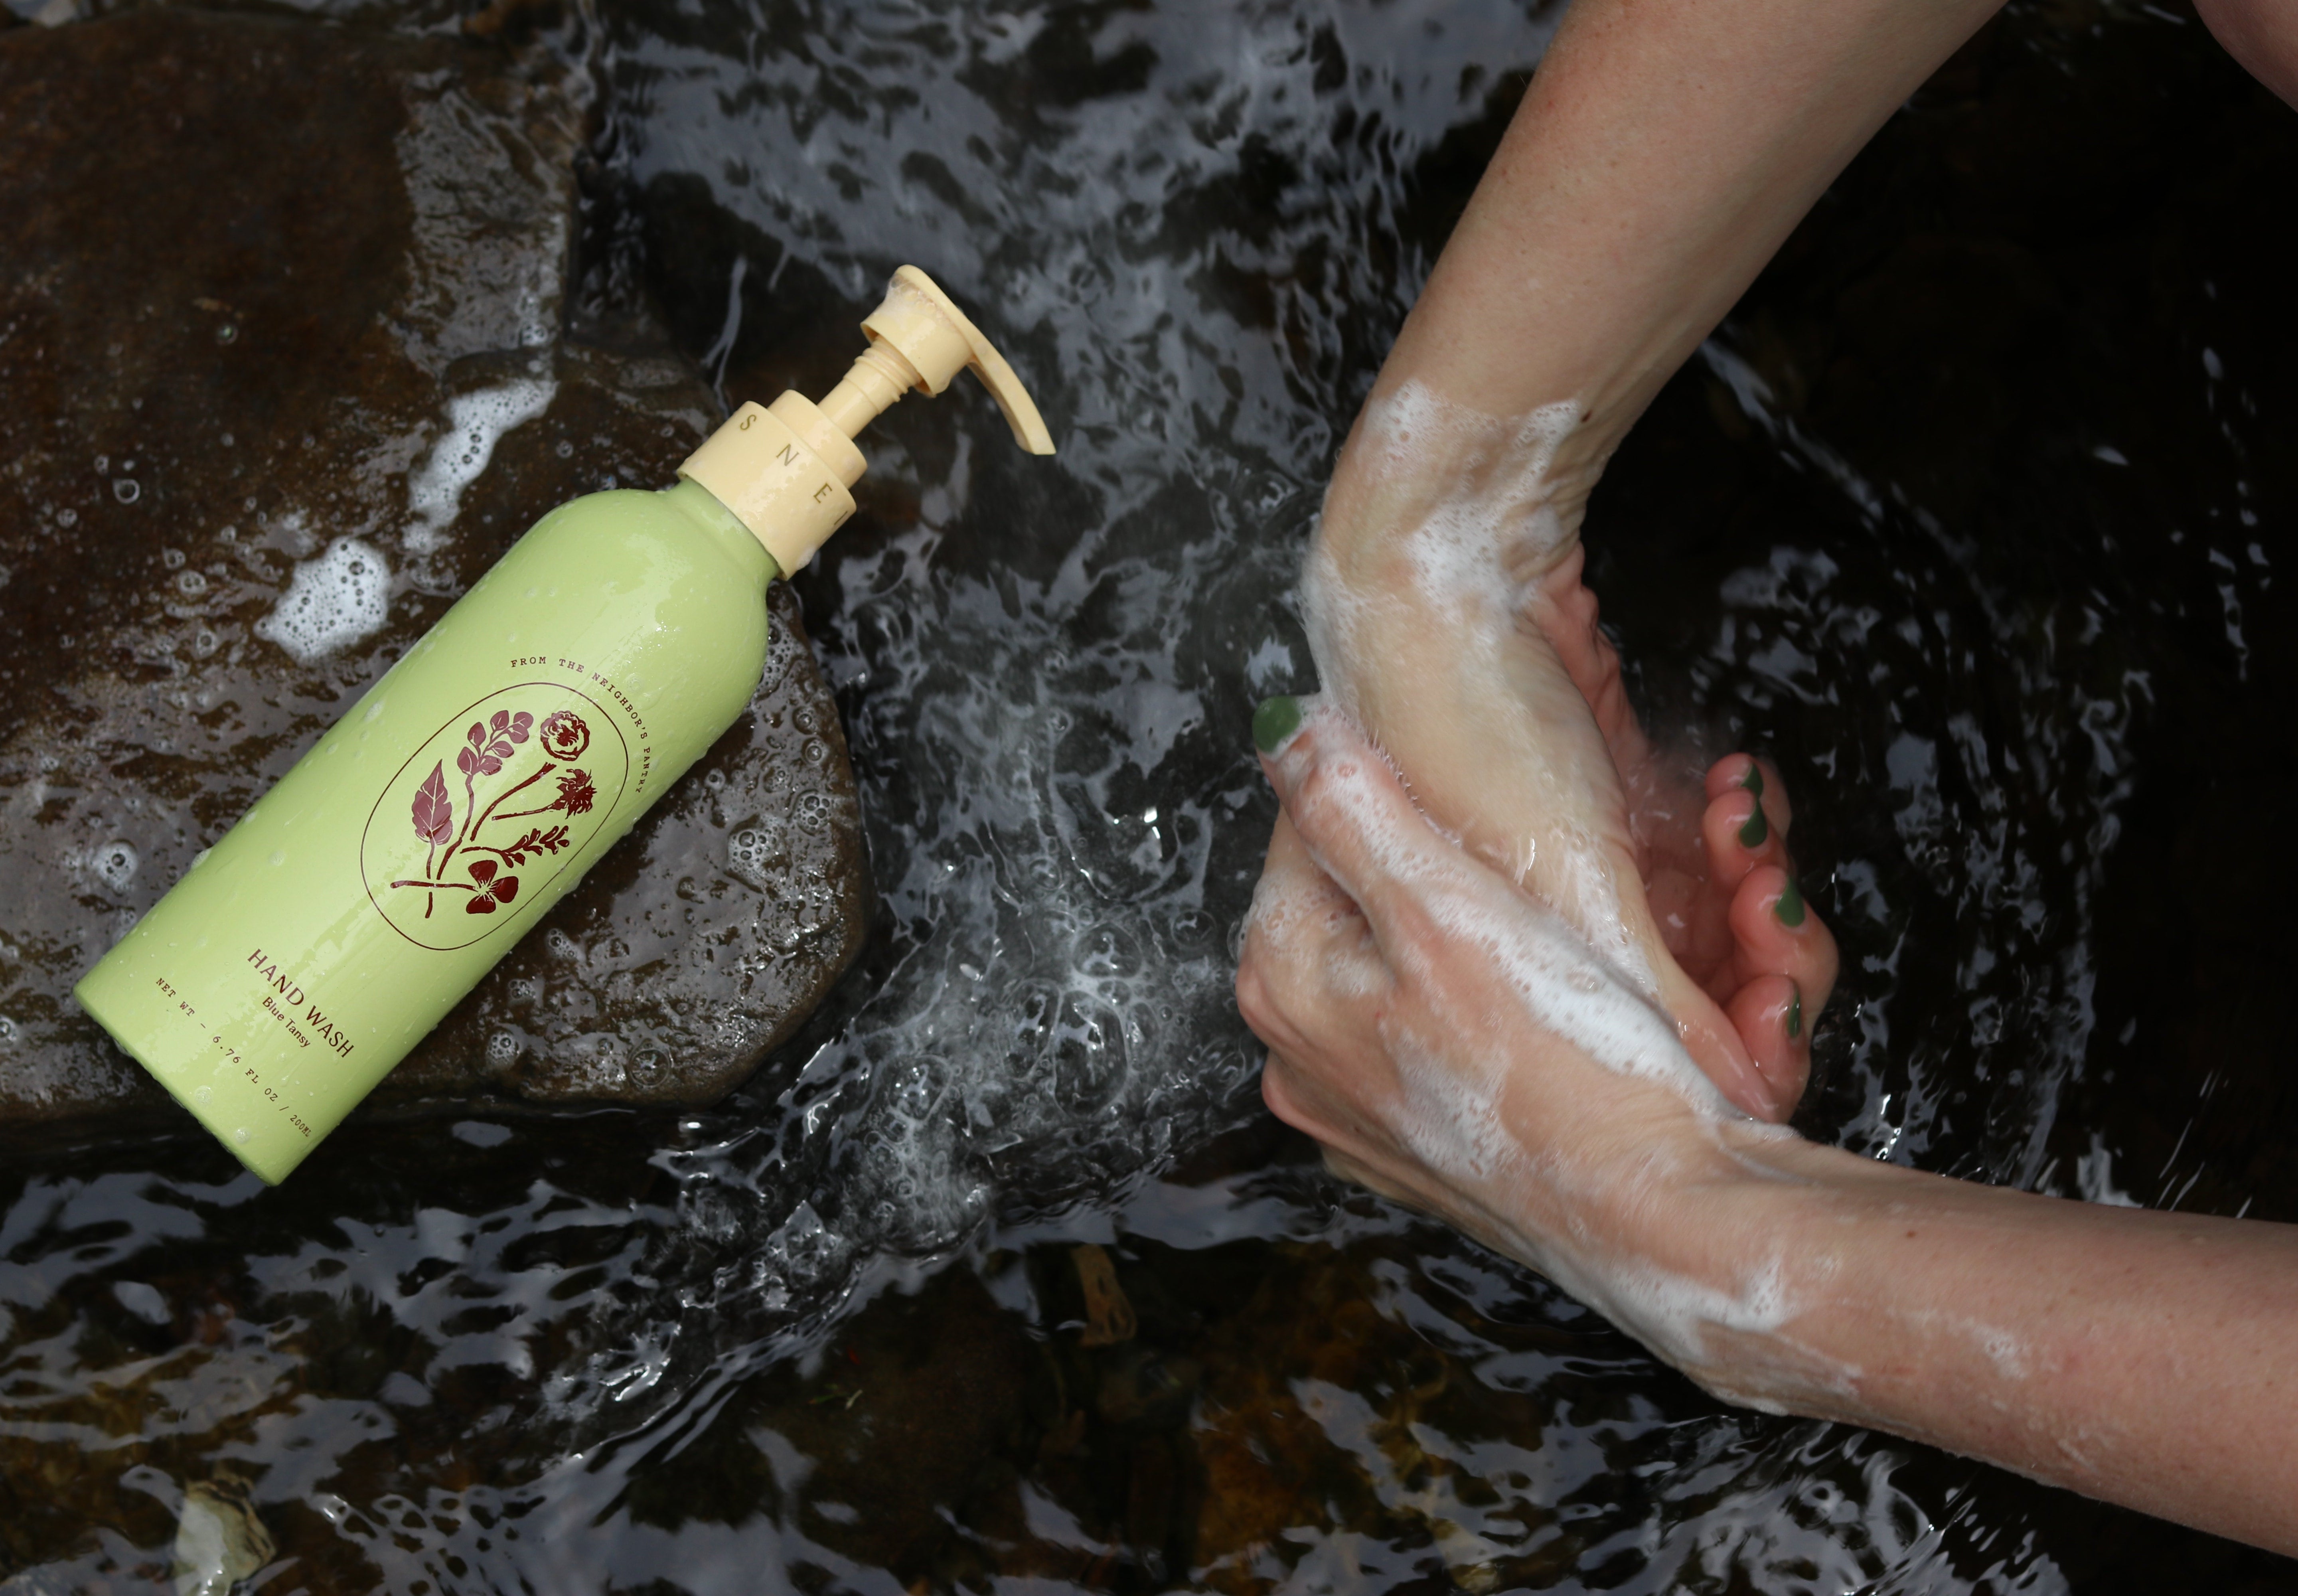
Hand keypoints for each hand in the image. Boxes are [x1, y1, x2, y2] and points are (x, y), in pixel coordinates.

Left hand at [1235, 695, 1798, 1381]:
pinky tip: (1557, 1012)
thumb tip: (1287, 731)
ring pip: (1409, 970)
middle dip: (1450, 868)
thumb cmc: (1559, 1060)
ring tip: (1564, 948)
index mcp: (1283, 980)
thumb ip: (1351, 807)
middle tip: (1540, 876)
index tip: (1479, 795)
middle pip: (1362, 900)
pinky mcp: (1416, 1152)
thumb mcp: (1443, 902)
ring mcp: (1353, 1115)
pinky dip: (1495, 1011)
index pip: (1309, 829)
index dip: (1396, 789)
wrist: (1654, 1215)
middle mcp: (1297, 1055)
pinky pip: (1445, 1040)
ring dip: (1483, 936)